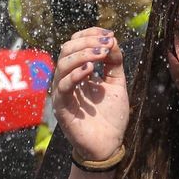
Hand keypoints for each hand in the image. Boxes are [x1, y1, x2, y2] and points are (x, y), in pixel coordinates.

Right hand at [52, 27, 128, 161]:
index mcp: (79, 72)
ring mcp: (63, 93)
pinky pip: (62, 86)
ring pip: (62, 64)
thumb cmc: (111, 116)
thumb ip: (114, 62)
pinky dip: (75, 74)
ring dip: (82, 55)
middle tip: (106, 43)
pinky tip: (90, 70)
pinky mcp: (62, 107)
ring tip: (100, 54)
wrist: (109, 144)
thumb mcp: (116, 83)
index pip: (76, 44)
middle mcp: (68, 79)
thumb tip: (112, 40)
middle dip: (87, 42)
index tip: (109, 34)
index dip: (90, 35)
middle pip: (67, 50)